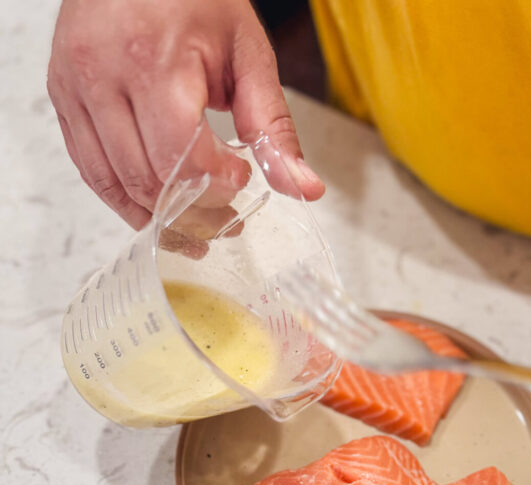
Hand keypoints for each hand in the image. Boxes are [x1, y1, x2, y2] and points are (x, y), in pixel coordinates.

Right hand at [47, 0, 323, 228]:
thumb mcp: (247, 54)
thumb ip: (273, 126)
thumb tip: (305, 189)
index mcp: (153, 59)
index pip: (183, 156)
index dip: (217, 184)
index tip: (241, 178)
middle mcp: (103, 73)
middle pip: (149, 179)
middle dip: (194, 212)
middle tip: (226, 217)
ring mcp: (75, 86)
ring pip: (117, 185)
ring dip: (160, 217)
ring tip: (196, 222)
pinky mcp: (62, 96)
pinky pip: (91, 171)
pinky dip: (124, 200)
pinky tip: (157, 210)